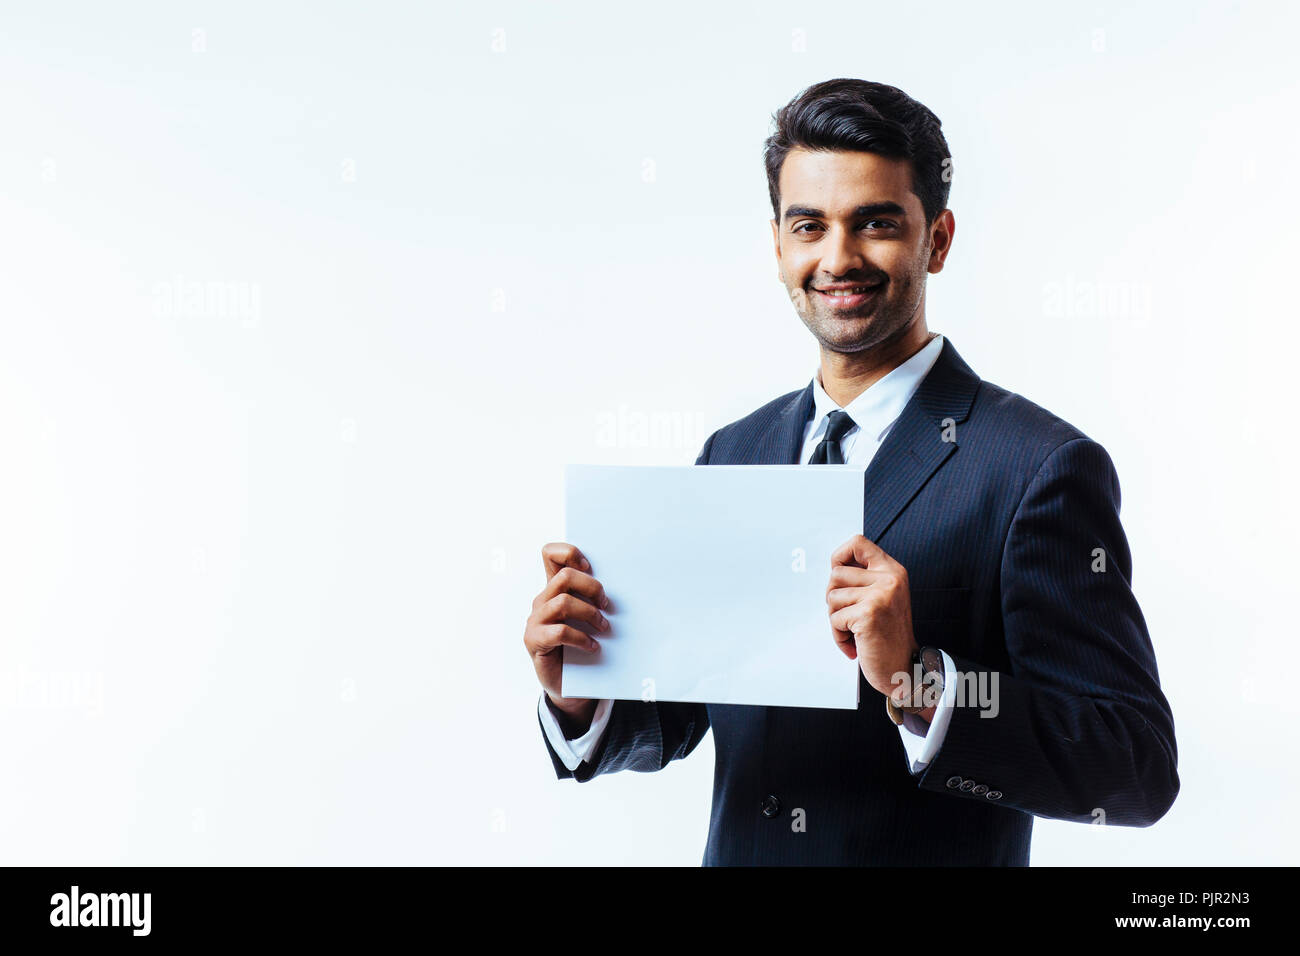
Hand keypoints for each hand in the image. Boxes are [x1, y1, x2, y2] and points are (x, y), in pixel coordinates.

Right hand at [523, 542, 609, 732]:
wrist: (570, 683)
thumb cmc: (582, 645)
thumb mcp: (589, 618)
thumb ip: (595, 599)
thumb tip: (625, 583)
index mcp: (553, 588)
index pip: (550, 554)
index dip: (569, 552)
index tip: (590, 566)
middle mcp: (542, 600)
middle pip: (564, 576)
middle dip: (592, 587)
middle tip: (606, 604)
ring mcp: (536, 620)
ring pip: (563, 602)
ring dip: (589, 613)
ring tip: (604, 627)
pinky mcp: (534, 641)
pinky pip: (560, 632)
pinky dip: (581, 638)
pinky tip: (594, 646)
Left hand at [825, 534, 918, 700]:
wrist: (903, 669)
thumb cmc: (886, 635)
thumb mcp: (881, 598)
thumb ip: (864, 579)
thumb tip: (834, 564)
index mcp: (893, 571)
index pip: (858, 542)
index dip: (839, 556)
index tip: (839, 578)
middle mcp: (890, 579)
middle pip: (836, 573)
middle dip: (834, 598)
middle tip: (849, 617)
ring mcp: (881, 595)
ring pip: (832, 596)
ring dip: (836, 619)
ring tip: (854, 632)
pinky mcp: (869, 613)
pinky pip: (835, 619)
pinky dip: (839, 636)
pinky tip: (855, 645)